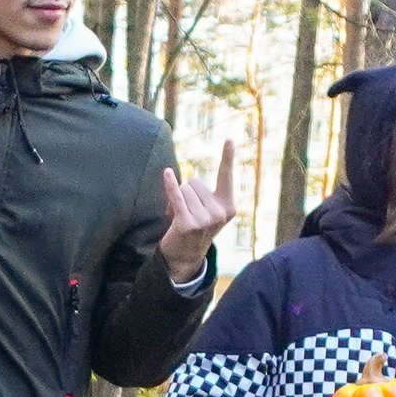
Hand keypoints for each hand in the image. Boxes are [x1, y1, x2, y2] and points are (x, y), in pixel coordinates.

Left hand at [159, 140, 238, 281]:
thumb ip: (203, 195)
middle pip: (195, 182)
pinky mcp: (187, 224)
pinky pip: (177, 197)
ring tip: (178, 216)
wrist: (184, 258)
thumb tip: (179, 178)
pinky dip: (170, 185)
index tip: (228, 139)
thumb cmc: (194, 228)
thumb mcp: (206, 212)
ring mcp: (205, 220)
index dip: (227, 157)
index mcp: (228, 207)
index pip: (226, 177)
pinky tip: (167, 173)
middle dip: (186, 193)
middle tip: (186, 212)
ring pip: (184, 189)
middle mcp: (219, 213)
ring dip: (176, 200)